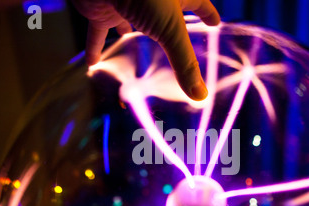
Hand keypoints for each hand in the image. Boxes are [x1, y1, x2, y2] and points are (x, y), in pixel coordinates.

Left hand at [72, 0, 220, 100]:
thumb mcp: (171, 29)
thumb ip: (184, 62)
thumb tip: (200, 94)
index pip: (198, 3)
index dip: (207, 13)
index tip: (214, 22)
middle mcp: (153, 0)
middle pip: (165, 15)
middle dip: (169, 27)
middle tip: (176, 39)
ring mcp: (128, 4)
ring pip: (130, 22)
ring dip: (129, 33)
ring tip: (133, 45)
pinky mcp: (103, 10)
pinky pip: (99, 32)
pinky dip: (96, 47)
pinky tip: (94, 62)